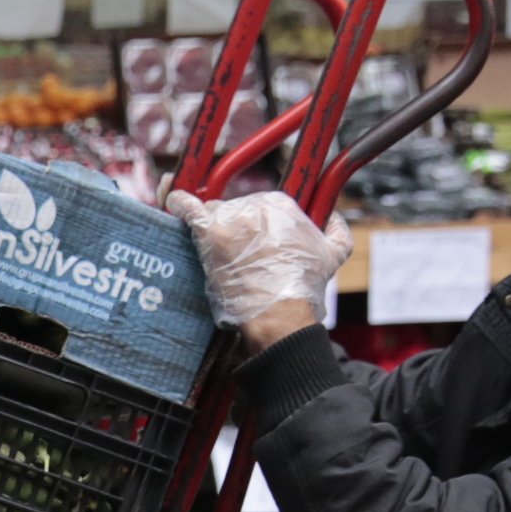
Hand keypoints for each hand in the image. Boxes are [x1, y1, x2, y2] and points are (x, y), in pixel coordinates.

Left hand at [170, 189, 348, 350]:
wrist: (279, 312)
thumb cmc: (302, 290)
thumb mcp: (334, 255)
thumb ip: (338, 230)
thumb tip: (334, 216)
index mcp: (282, 205)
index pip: (258, 207)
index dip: (252, 229)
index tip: (251, 247)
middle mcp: (255, 205)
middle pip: (232, 211)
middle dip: (232, 232)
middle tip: (234, 259)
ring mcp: (230, 218)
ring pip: (211, 215)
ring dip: (209, 230)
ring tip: (213, 252)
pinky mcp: (210, 233)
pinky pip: (188, 209)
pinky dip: (178, 202)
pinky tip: (172, 198)